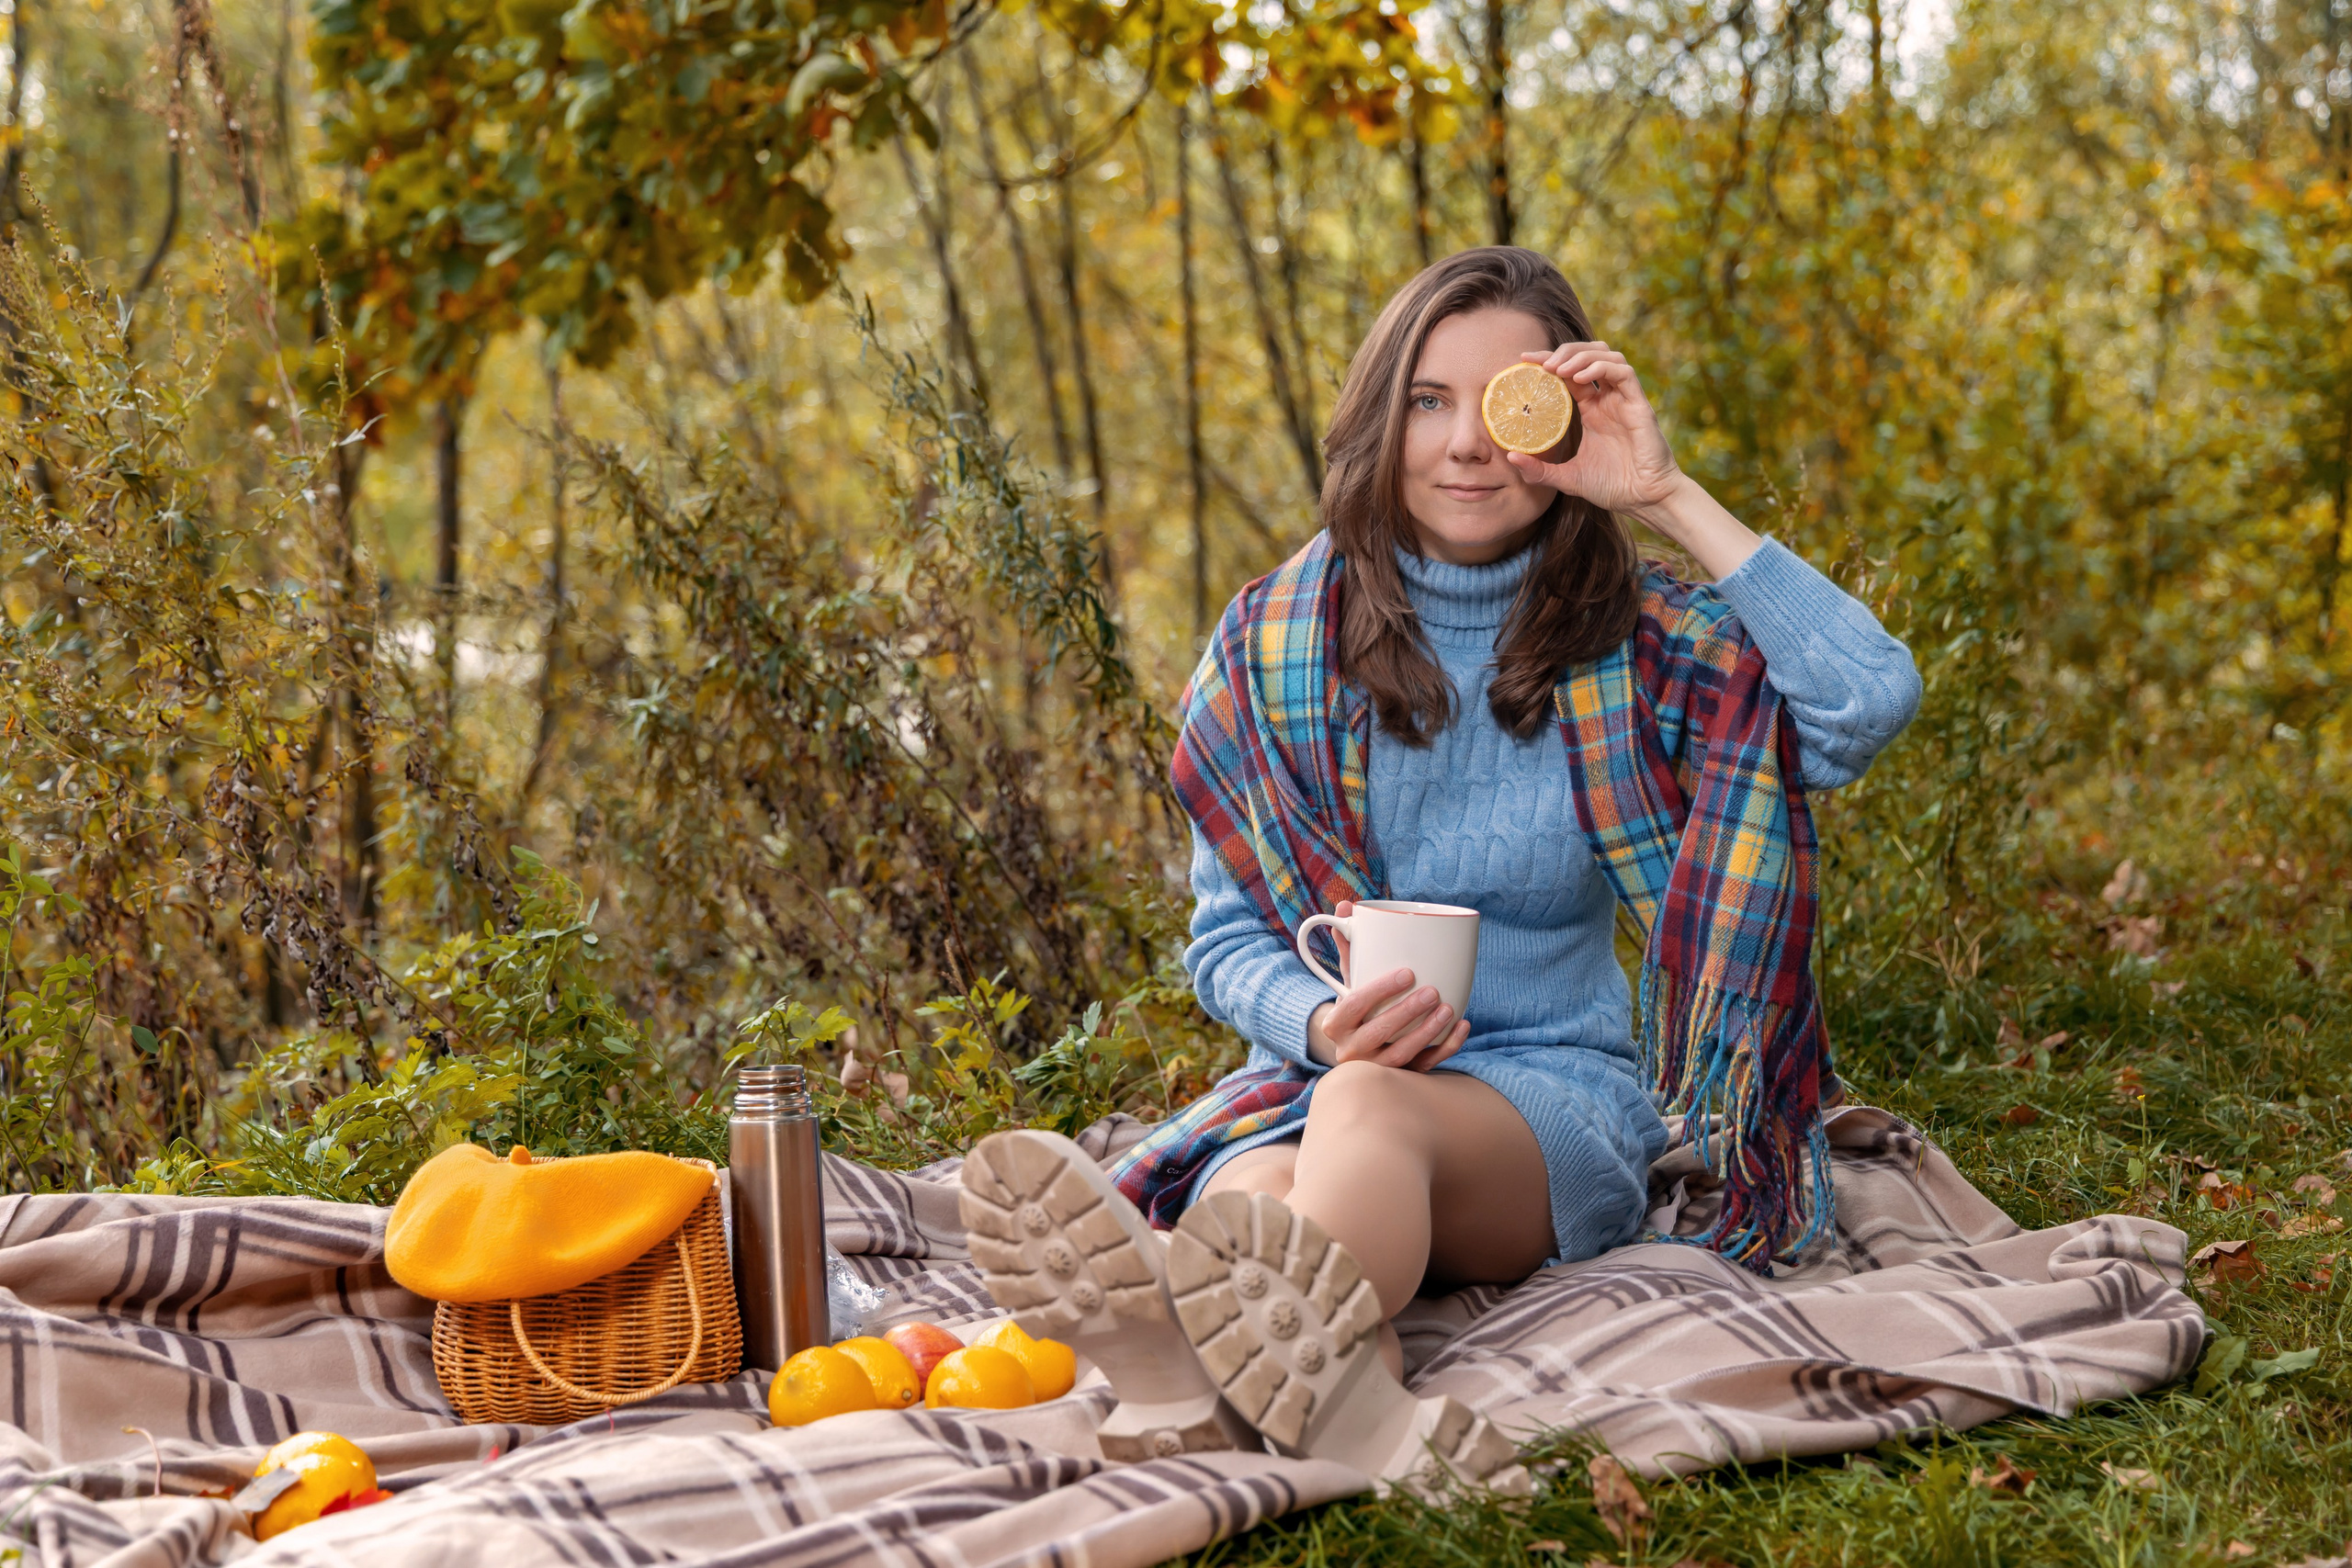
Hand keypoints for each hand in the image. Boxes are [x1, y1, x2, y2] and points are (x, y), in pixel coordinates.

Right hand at [1305, 901, 1469, 1071]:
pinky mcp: (1400, 1078)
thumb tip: (1345, 906)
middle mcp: (1351, 1051)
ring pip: (1401, 1056)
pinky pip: (1423, 1067)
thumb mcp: (1349, 979)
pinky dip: (1446, 1048)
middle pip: (1379, 1033)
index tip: (1408, 972)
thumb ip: (1349, 945)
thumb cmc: (1358, 1006)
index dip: (1380, 990)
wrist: (1357, 1049)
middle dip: (1408, 1013)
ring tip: (1449, 1009)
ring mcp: (1376, 1068)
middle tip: (1433, 991)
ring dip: (1428, 1033)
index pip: (1355, 1006)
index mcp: (1336, 1024)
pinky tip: (1462, 1027)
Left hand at [1501, 343, 1761, 579]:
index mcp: (1592, 409)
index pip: (1568, 373)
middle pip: (1588, 355)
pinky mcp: (1639, 404)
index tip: (1523, 360)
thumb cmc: (1611, 488)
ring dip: (1580, 355)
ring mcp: (1624, 399)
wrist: (1644, 500)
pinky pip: (1623, 372)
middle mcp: (1608, 399)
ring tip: (1557, 368)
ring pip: (1606, 355)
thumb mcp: (1566, 478)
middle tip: (1539, 363)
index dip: (1548, 361)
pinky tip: (1579, 378)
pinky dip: (1600, 367)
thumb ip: (1539, 470)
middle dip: (1563, 351)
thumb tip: (1510, 457)